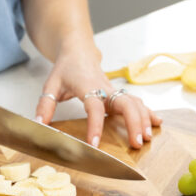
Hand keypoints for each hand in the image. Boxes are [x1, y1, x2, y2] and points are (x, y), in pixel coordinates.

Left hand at [34, 46, 161, 148]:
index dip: (95, 126)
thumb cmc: (65, 69)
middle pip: (125, 103)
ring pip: (135, 103)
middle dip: (134, 122)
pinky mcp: (119, 93)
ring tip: (147, 138)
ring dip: (143, 120)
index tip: (94, 144)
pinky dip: (148, 112)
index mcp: (87, 86)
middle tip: (137, 143)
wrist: (79, 51)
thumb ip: (45, 105)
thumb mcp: (50, 85)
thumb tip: (38, 124)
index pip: (94, 107)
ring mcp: (115, 90)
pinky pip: (137, 102)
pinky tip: (157, 123)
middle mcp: (105, 88)